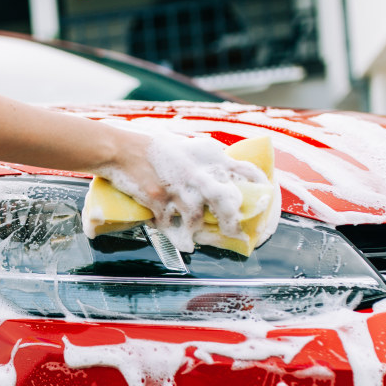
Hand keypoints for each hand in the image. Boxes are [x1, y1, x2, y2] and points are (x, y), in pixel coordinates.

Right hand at [94, 128, 267, 250]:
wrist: (121, 150)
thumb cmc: (151, 145)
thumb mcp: (185, 143)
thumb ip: (203, 155)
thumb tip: (219, 164)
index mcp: (208, 156)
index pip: (245, 171)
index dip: (258, 187)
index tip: (263, 200)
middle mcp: (198, 173)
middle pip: (227, 202)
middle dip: (232, 222)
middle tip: (234, 233)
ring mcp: (179, 189)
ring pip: (198, 219)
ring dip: (199, 234)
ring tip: (197, 242)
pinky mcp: (160, 201)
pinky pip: (171, 226)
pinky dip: (175, 236)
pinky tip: (178, 242)